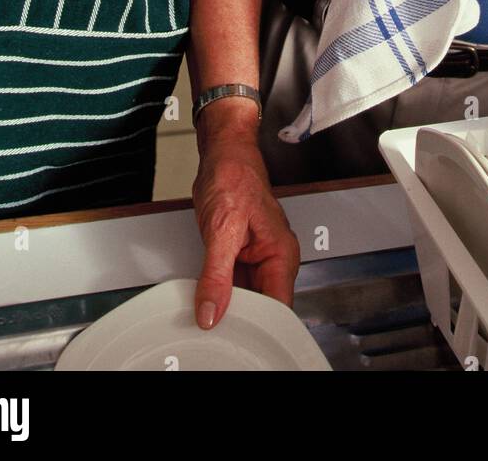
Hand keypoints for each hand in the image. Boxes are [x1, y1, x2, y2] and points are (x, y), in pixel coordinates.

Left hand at [191, 126, 299, 329]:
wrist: (223, 153)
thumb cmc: (233, 175)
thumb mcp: (221, 229)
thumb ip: (216, 275)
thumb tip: (211, 311)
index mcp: (281, 253)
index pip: (278, 306)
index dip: (259, 326)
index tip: (236, 335)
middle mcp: (274, 257)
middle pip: (263, 306)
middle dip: (241, 319)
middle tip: (215, 325)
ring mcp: (258, 257)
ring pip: (246, 297)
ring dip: (228, 306)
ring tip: (209, 312)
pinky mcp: (241, 254)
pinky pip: (233, 284)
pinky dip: (220, 292)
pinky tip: (207, 297)